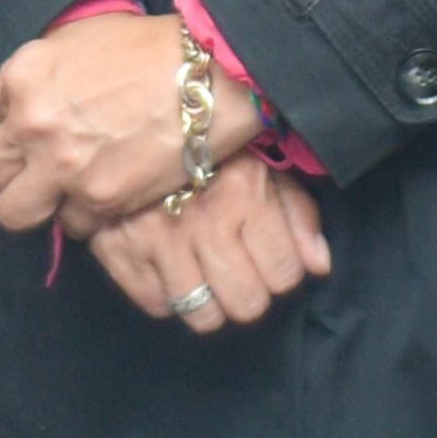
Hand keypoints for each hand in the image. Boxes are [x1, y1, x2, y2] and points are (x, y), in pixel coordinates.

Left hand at [0, 10, 264, 234]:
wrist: (207, 79)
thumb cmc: (146, 51)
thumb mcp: (70, 41)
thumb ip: (20, 81)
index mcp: (23, 80)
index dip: (5, 147)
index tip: (23, 152)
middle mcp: (33, 124)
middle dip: (9, 182)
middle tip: (36, 179)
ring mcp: (63, 166)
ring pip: (18, 214)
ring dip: (42, 205)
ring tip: (71, 191)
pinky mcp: (98, 198)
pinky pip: (73, 225)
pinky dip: (87, 215)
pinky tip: (108, 191)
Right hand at [83, 152, 329, 333]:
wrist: (130, 121)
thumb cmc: (208, 147)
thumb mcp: (263, 165)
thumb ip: (299, 214)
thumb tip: (318, 265)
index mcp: (243, 196)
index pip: (284, 275)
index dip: (281, 270)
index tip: (268, 255)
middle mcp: (203, 225)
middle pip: (247, 304)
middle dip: (249, 291)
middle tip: (237, 267)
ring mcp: (157, 241)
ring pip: (203, 316)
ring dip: (210, 300)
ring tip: (205, 272)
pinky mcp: (117, 251)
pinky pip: (158, 305)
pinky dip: (167, 293)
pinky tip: (171, 264)